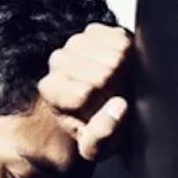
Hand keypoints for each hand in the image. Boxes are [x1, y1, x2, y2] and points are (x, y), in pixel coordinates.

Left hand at [37, 23, 132, 161]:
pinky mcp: (94, 30)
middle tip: (116, 94)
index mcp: (51, 90)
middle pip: (104, 72)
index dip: (104, 103)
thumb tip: (118, 107)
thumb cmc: (98, 128)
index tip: (107, 107)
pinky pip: (120, 38)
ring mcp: (75, 42)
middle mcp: (58, 62)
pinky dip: (126, 52)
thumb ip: (102, 135)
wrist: (104, 110)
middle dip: (117, 87)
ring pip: (114, 52)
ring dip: (124, 69)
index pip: (84, 93)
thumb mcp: (98, 147)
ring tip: (118, 81)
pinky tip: (119, 64)